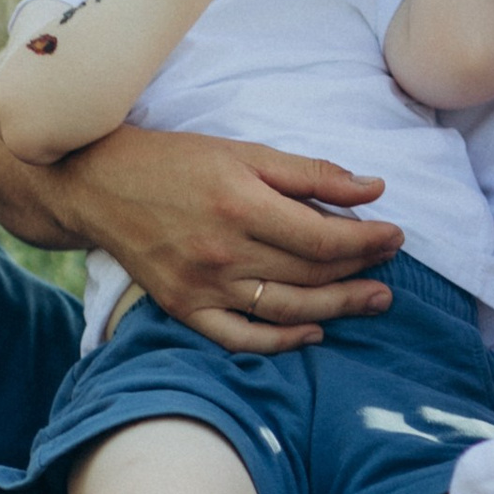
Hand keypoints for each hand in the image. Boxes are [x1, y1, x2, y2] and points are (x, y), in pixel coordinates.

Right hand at [53, 125, 400, 350]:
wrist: (99, 185)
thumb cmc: (176, 162)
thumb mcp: (245, 152)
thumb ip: (311, 174)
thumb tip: (375, 189)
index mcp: (241, 205)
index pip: (323, 237)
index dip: (367, 241)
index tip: (394, 236)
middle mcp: (223, 251)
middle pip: (310, 274)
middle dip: (359, 272)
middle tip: (391, 269)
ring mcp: (202, 285)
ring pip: (286, 309)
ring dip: (337, 308)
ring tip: (373, 302)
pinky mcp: (184, 308)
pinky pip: (240, 338)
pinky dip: (280, 341)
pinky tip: (313, 331)